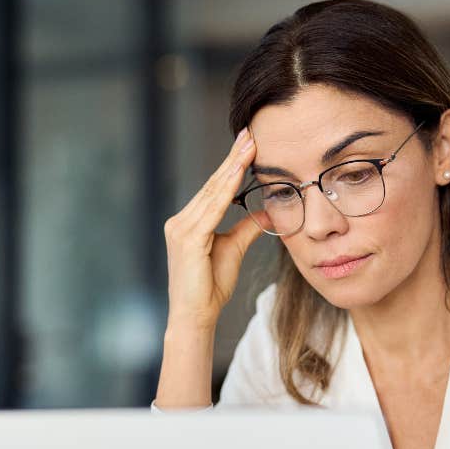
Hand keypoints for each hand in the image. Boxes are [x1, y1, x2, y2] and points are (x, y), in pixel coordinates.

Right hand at [162, 127, 270, 330]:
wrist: (195, 316)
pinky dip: (225, 189)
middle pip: (212, 184)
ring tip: (249, 145)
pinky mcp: (188, 238)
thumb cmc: (210, 287)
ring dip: (232, 167)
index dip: (231, 165)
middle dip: (233, 158)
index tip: (248, 143)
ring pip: (212, 192)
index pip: (214, 188)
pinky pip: (211, 208)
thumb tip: (269, 210)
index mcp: (189, 223)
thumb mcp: (233, 249)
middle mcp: (180, 221)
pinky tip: (238, 173)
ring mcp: (181, 228)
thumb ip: (247, 228)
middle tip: (249, 132)